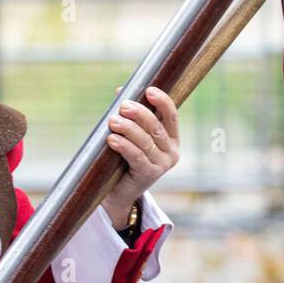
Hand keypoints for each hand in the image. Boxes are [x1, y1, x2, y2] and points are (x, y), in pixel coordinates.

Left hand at [101, 85, 179, 227]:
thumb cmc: (123, 157)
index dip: (162, 101)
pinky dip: (124, 146)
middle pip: (156, 127)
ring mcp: (162, 164)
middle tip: (123, 106)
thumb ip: (128, 114)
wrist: (118, 191)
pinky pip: (136, 156)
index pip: (171, 115)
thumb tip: (121, 90)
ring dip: (128, 129)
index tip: (149, 90)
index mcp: (171, 137)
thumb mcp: (129, 134)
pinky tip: (112, 139)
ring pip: (146, 141)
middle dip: (139, 114)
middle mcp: (171, 151)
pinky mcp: (149, 175)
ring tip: (113, 121)